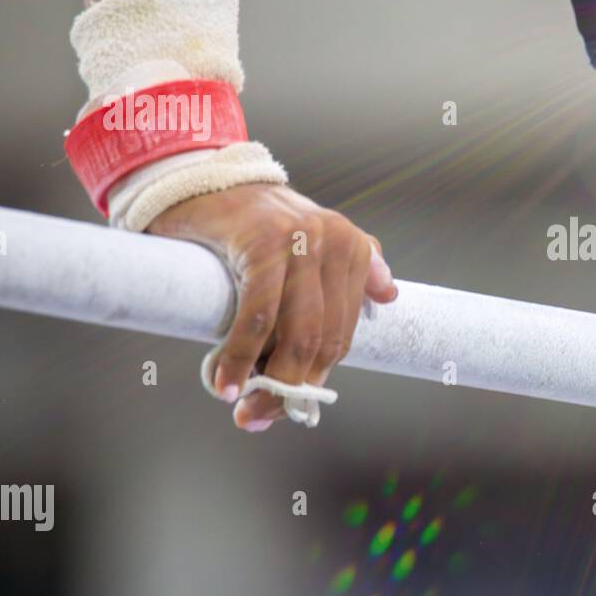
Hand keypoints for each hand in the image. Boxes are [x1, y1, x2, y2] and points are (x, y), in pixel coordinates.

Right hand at [147, 183, 395, 430]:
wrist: (204, 179)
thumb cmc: (252, 223)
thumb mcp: (311, 240)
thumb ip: (353, 266)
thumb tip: (391, 294)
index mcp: (352, 249)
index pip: (341, 333)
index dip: (315, 378)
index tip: (291, 407)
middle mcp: (335, 243)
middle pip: (322, 339)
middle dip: (293, 388)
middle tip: (260, 417)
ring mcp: (302, 242)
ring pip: (293, 334)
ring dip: (267, 381)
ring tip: (242, 408)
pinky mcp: (264, 243)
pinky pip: (258, 316)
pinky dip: (240, 356)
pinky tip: (225, 382)